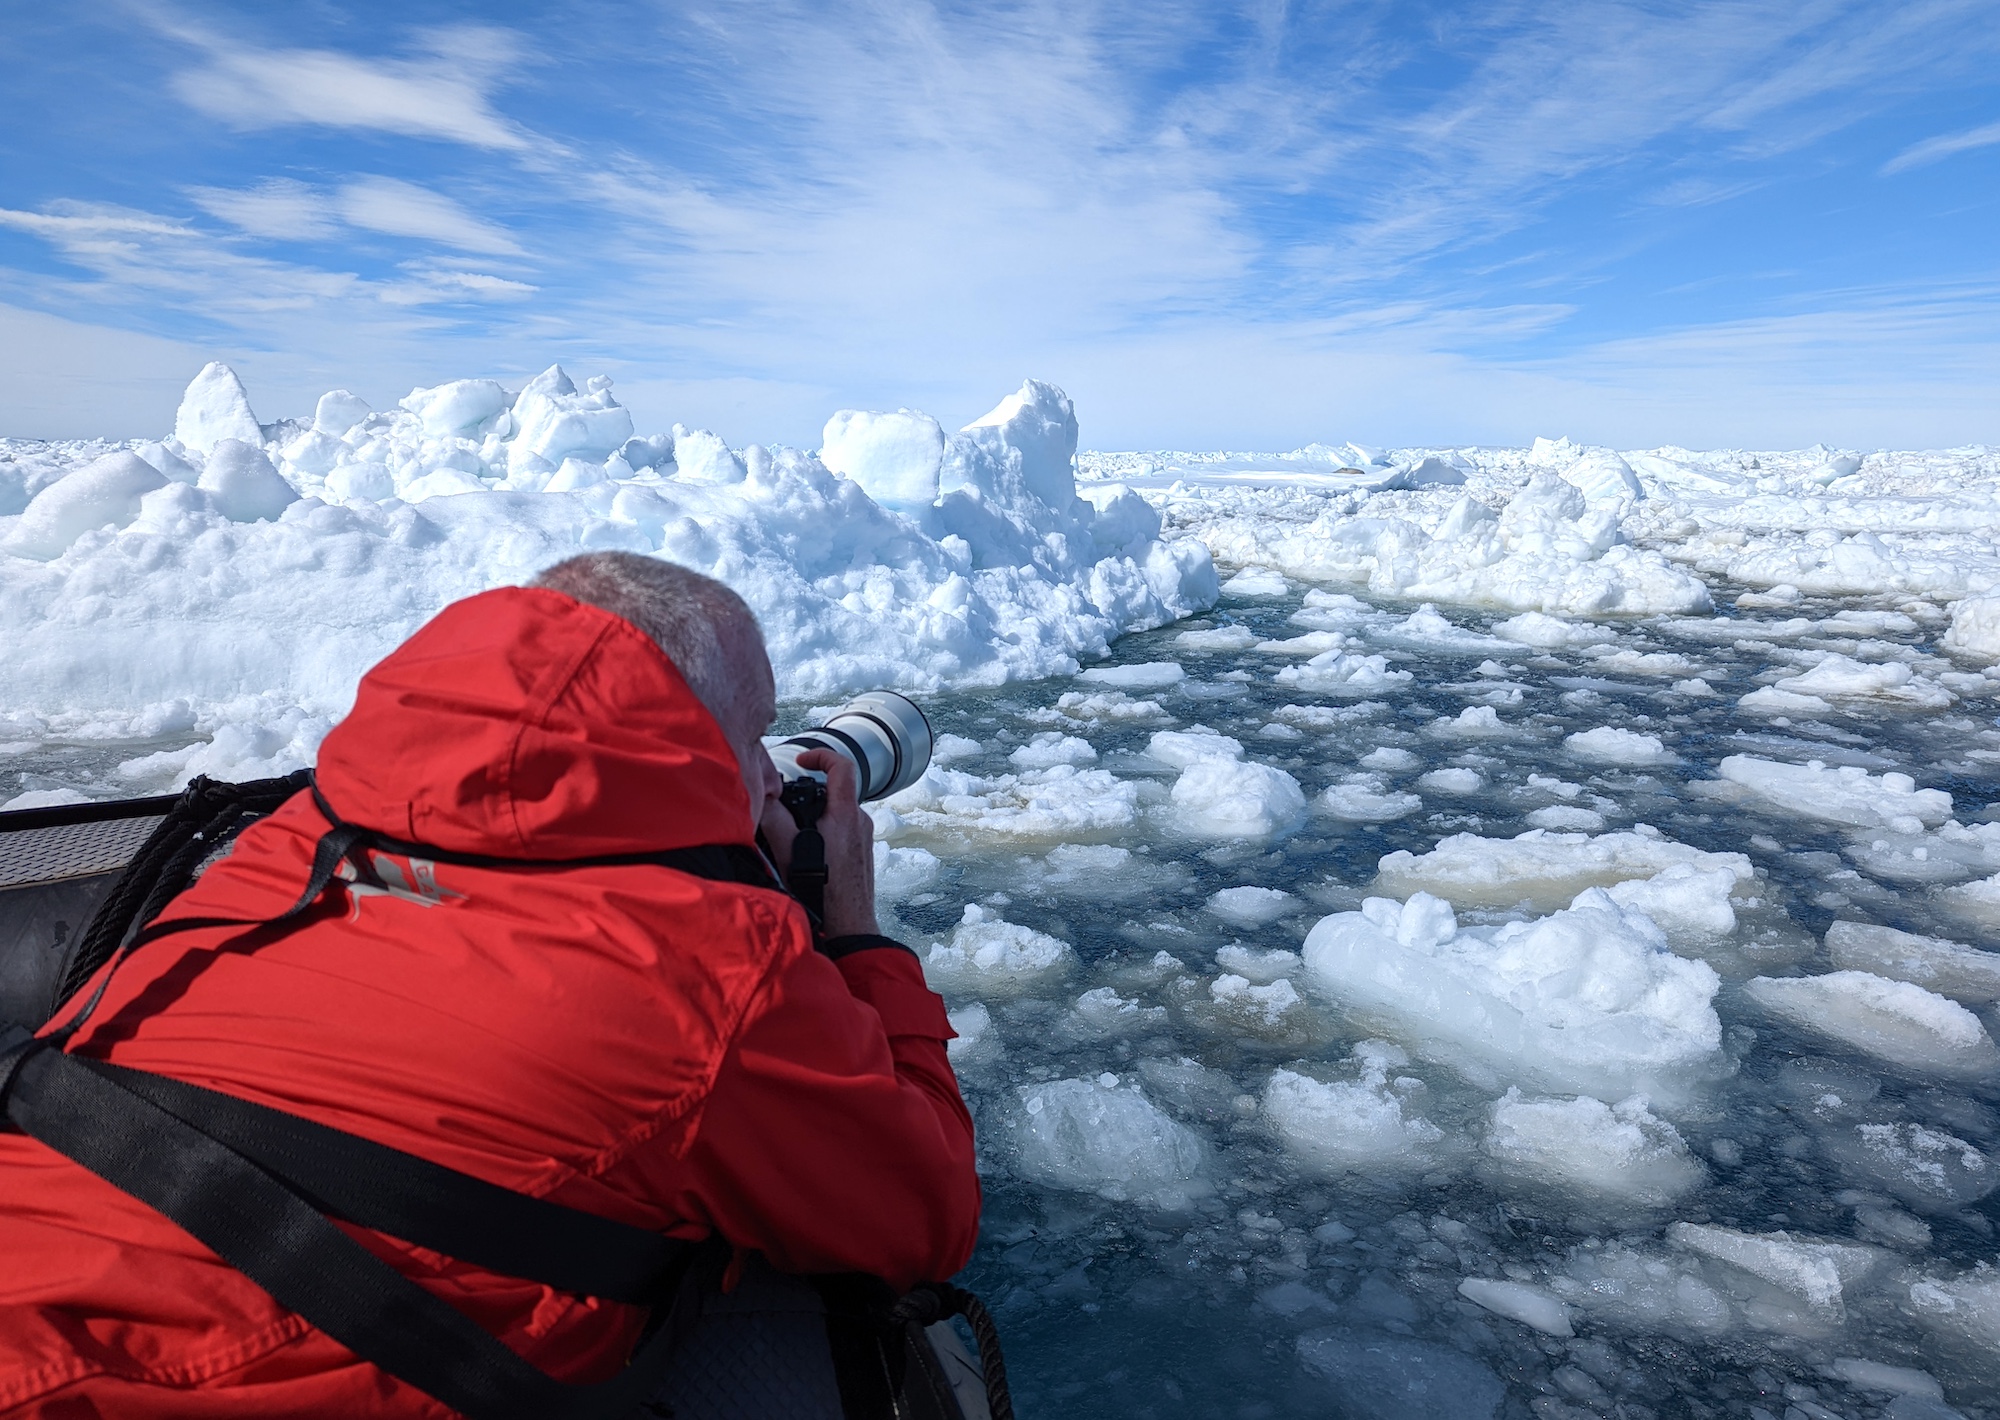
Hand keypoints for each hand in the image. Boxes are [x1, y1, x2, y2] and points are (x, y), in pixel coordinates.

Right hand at [758, 747, 877, 937]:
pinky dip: (823, 834)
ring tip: (794, 838)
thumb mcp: (789, 852)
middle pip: (834, 791)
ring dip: (814, 818)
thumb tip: (765, 795)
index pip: (842, 766)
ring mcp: (863, 838)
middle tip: (787, 808)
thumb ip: (775, 818)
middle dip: (809, 794)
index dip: (820, 755)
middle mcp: (859, 822)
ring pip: (836, 814)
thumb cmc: (823, 895)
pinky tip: (808, 855)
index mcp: (845, 815)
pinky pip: (841, 832)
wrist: (849, 927)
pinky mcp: (861, 853)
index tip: (802, 760)